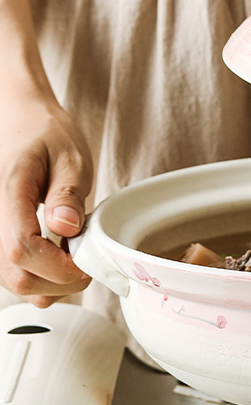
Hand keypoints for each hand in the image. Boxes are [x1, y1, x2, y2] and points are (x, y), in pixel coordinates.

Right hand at [0, 91, 93, 306]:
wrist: (21, 121)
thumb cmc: (46, 134)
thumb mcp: (69, 156)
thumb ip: (67, 194)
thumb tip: (66, 229)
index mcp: (7, 193)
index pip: (22, 249)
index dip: (59, 268)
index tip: (87, 262)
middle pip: (16, 276)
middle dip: (58, 282)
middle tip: (88, 264)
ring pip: (13, 281)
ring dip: (50, 284)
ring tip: (75, 257)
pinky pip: (12, 273)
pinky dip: (40, 277)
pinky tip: (60, 259)